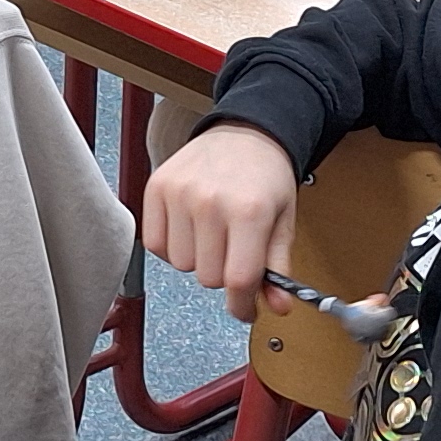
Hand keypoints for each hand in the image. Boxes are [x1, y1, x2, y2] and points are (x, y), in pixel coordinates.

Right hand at [145, 121, 298, 321]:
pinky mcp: (157, 188)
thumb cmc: (267, 175)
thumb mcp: (284, 221)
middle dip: (224, 275)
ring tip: (212, 234)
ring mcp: (179, 193)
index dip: (243, 305)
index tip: (245, 308)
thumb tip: (277, 306)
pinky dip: (172, 246)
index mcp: (250, 211)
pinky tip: (190, 229)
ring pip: (181, 265)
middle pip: (208, 278)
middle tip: (234, 252)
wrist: (245, 132)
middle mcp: (211, 202)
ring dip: (197, 260)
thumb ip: (278, 267)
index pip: (239, 280)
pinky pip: (156, 245)